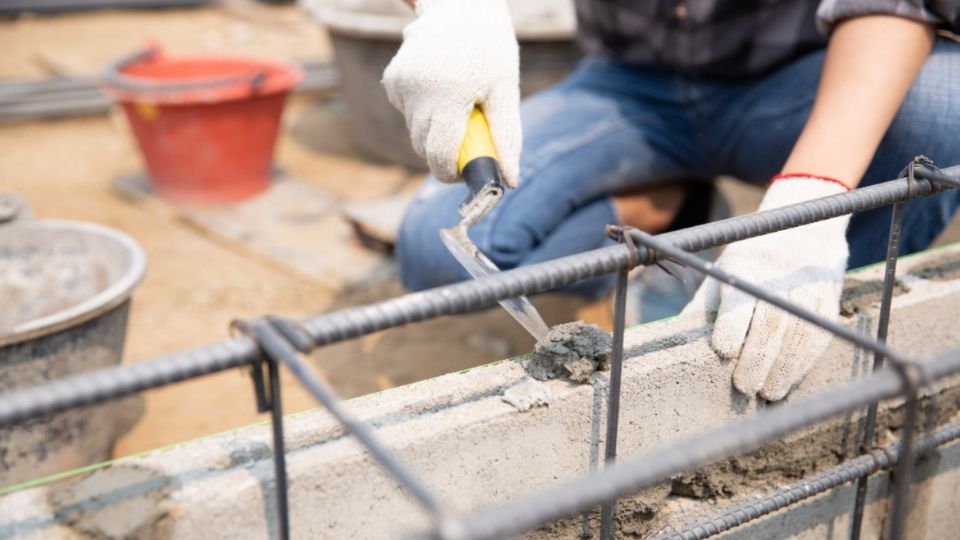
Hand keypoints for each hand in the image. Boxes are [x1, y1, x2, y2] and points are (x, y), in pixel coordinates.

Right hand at [382, 0, 521, 186]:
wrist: (460, 5)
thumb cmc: (490, 48)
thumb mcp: (505, 90)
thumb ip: (506, 137)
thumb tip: (509, 180)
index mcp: (450, 94)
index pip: (439, 155)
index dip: (451, 173)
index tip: (465, 173)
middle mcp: (419, 90)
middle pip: (423, 147)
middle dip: (444, 153)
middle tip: (468, 138)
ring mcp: (401, 84)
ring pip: (414, 131)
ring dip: (435, 130)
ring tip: (456, 104)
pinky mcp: (392, 79)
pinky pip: (407, 112)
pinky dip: (423, 111)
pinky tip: (440, 88)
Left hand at [683, 175, 850, 399]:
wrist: (804, 229)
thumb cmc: (749, 261)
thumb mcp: (722, 272)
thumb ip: (704, 307)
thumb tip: (675, 341)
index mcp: (744, 267)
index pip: (739, 300)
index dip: (732, 327)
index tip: (724, 352)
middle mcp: (778, 275)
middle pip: (770, 323)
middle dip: (758, 359)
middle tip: (745, 387)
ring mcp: (807, 286)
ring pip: (798, 332)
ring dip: (784, 368)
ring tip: (768, 393)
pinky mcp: (828, 297)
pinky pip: (819, 334)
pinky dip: (805, 361)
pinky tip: (791, 379)